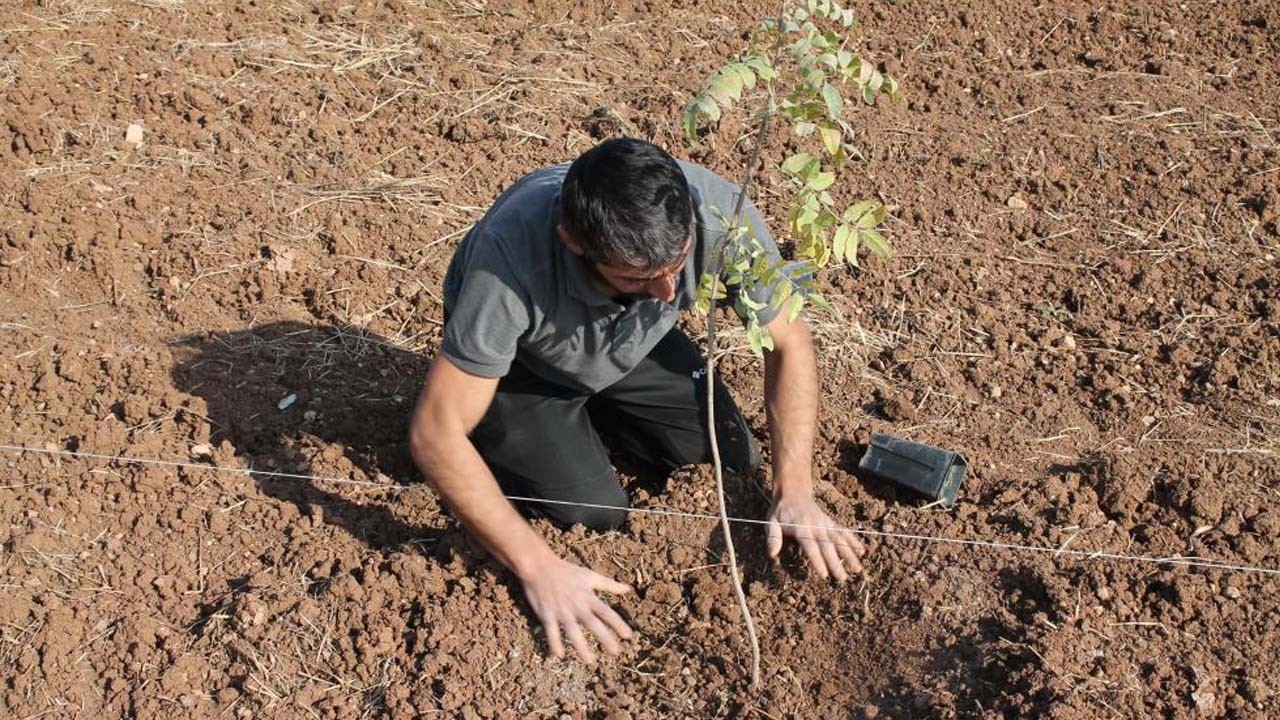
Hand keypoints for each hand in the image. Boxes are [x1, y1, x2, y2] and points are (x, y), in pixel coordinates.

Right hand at [519, 554, 633, 664]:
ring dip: (581, 647)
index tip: (629, 637)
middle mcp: (576, 605)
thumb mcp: (590, 576)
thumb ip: (609, 585)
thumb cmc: (566, 571)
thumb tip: (627, 590)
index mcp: (588, 596)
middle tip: (616, 652)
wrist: (539, 566)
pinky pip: (551, 631)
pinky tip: (560, 656)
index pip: (607, 612)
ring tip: (590, 661)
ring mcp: (561, 611)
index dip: (618, 624)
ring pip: (573, 631)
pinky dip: (555, 643)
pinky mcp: (546, 614)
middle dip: (605, 638)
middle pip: (593, 624)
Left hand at [766, 494, 866, 580]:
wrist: (793, 492)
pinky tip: (861, 551)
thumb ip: (773, 537)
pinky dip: (853, 540)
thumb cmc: (780, 511)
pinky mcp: (830, 522)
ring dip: (849, 554)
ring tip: (857, 569)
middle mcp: (816, 526)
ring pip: (840, 539)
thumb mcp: (770, 522)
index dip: (817, 560)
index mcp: (801, 528)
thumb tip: (772, 553)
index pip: (811, 547)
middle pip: (828, 546)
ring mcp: (825, 524)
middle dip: (836, 563)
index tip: (824, 574)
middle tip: (842, 579)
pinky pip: (843, 531)